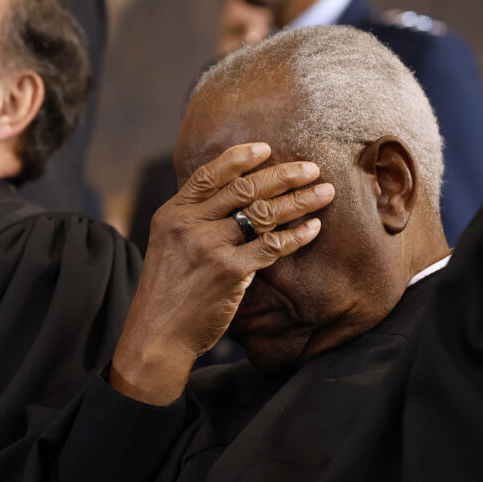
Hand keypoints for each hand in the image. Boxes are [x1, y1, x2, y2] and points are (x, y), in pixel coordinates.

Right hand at [111, 143, 333, 404]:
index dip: (240, 158)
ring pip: (263, 213)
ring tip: (325, 193)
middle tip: (312, 168)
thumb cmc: (166, 292)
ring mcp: (210, 247)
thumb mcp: (167, 245)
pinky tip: (313, 229)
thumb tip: (233, 201)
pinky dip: (296, 236)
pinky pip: (272, 247)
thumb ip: (193, 221)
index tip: (267, 148)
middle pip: (244, 189)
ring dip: (299, 201)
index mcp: (173, 214)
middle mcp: (190, 224)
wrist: (157, 332)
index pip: (210, 175)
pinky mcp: (229, 272)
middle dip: (283, 175)